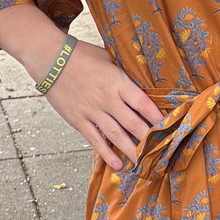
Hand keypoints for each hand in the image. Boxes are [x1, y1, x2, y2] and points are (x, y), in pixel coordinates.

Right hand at [42, 39, 164, 169]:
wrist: (50, 59)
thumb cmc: (81, 55)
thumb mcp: (108, 58)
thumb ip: (124, 73)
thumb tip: (141, 82)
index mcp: (118, 82)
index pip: (143, 104)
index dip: (157, 118)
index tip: (170, 128)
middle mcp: (107, 99)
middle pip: (133, 124)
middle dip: (149, 140)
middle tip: (162, 152)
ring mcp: (92, 111)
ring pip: (117, 136)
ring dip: (132, 151)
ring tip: (144, 164)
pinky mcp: (78, 120)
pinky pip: (95, 140)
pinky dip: (106, 153)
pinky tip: (117, 164)